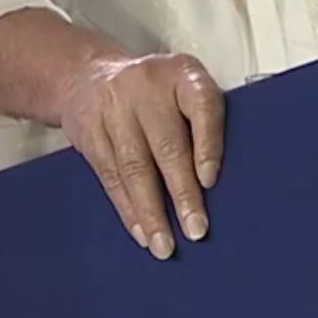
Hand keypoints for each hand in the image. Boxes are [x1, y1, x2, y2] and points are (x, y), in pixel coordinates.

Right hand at [60, 53, 224, 259]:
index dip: (208, 144)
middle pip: (167, 145)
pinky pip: (110, 177)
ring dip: (151, 212)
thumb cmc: (154, 89)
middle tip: (195, 228)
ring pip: (134, 168)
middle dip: (182, 194)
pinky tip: (141, 230)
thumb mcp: (185, 86)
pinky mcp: (89, 132)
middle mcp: (147, 87)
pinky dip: (127, 209)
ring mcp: (114, 108)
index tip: (210, 180)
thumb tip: (228, 180)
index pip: (202, 106)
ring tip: (165, 243)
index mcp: (183, 73)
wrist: (90, 74)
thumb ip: (204, 120)